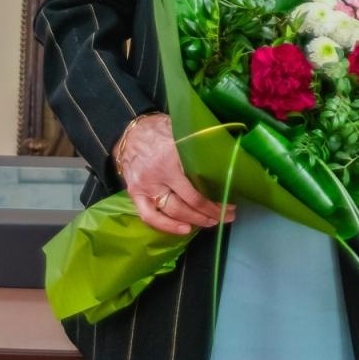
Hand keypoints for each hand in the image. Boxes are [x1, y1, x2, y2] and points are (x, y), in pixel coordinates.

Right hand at [115, 114, 235, 235]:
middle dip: (210, 213)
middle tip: (226, 216)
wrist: (128, 133)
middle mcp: (158, 175)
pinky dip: (166, 226)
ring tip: (210, 222)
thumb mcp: (181, 131)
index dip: (215, 202)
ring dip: (194, 220)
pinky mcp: (134, 193)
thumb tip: (225, 157)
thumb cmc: (159, 130)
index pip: (197, 188)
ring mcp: (145, 186)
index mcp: (172, 157)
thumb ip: (198, 145)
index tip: (230, 205)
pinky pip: (149, 216)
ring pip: (172, 211)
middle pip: (188, 203)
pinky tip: (184, 229)